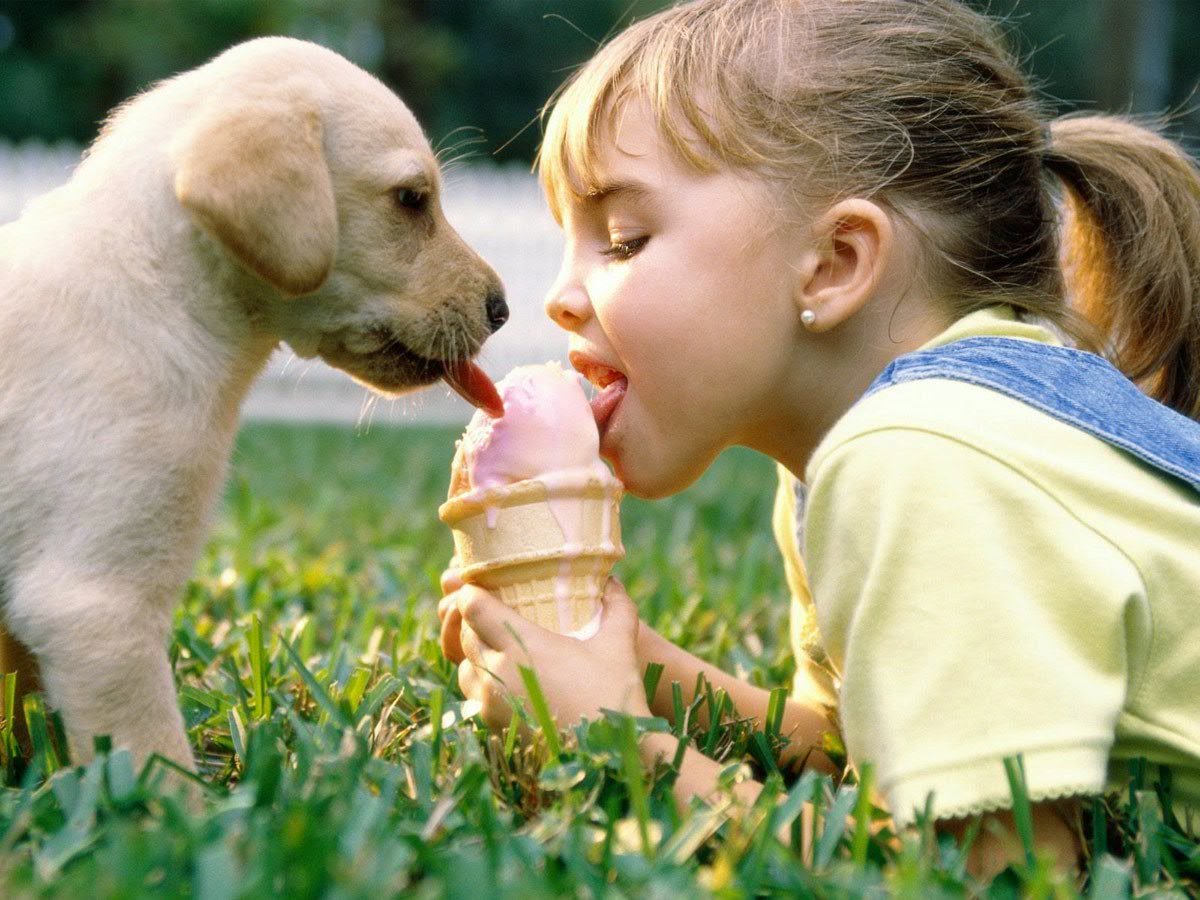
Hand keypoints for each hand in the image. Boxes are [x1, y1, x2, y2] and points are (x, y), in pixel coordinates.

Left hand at [440, 578, 649, 730]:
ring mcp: (491, 704)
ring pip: (466, 668)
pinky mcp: (493, 728)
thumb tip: (612, 581)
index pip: (472, 608)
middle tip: (498, 614)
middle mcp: (496, 673)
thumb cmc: (613, 694)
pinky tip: (512, 682)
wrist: (610, 757)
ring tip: (503, 650)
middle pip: (466, 636)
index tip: (481, 586)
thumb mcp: (618, 644)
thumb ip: (616, 607)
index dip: (471, 593)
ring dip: (478, 656)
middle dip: (476, 623)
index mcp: (519, 645)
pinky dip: (486, 685)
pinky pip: (476, 698)